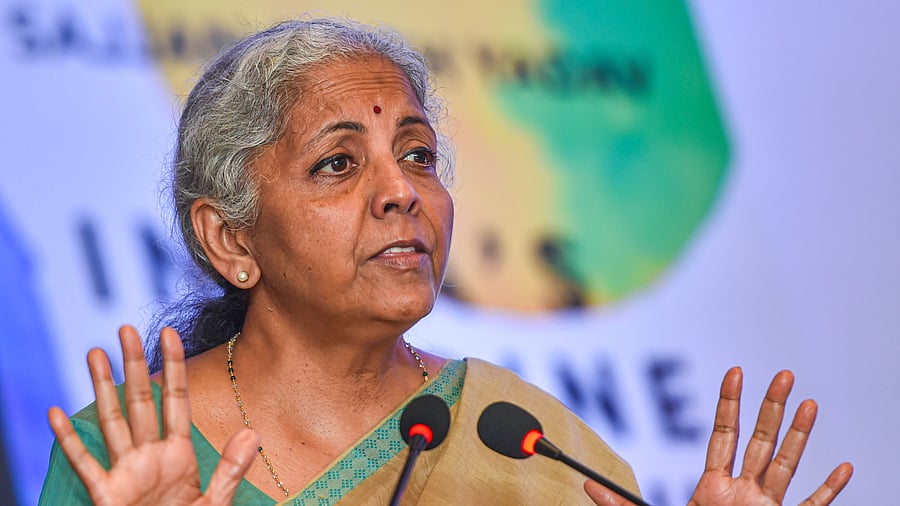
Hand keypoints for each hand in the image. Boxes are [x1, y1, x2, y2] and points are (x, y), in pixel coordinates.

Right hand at [48, 325, 258, 505]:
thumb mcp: (215, 503)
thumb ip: (231, 470)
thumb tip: (252, 433)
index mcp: (178, 454)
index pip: (176, 400)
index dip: (173, 366)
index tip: (170, 333)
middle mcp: (149, 456)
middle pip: (141, 401)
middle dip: (134, 365)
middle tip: (125, 328)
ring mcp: (126, 473)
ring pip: (112, 422)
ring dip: (103, 388)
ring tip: (94, 352)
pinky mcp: (107, 495)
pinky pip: (86, 464)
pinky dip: (69, 440)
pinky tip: (57, 413)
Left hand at [584, 368, 852, 505]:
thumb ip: (619, 505)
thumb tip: (585, 487)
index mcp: (712, 486)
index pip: (723, 434)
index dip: (729, 403)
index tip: (736, 372)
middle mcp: (742, 491)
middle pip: (761, 441)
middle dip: (772, 408)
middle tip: (785, 374)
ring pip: (787, 466)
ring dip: (801, 437)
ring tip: (811, 404)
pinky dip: (829, 489)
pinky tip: (843, 466)